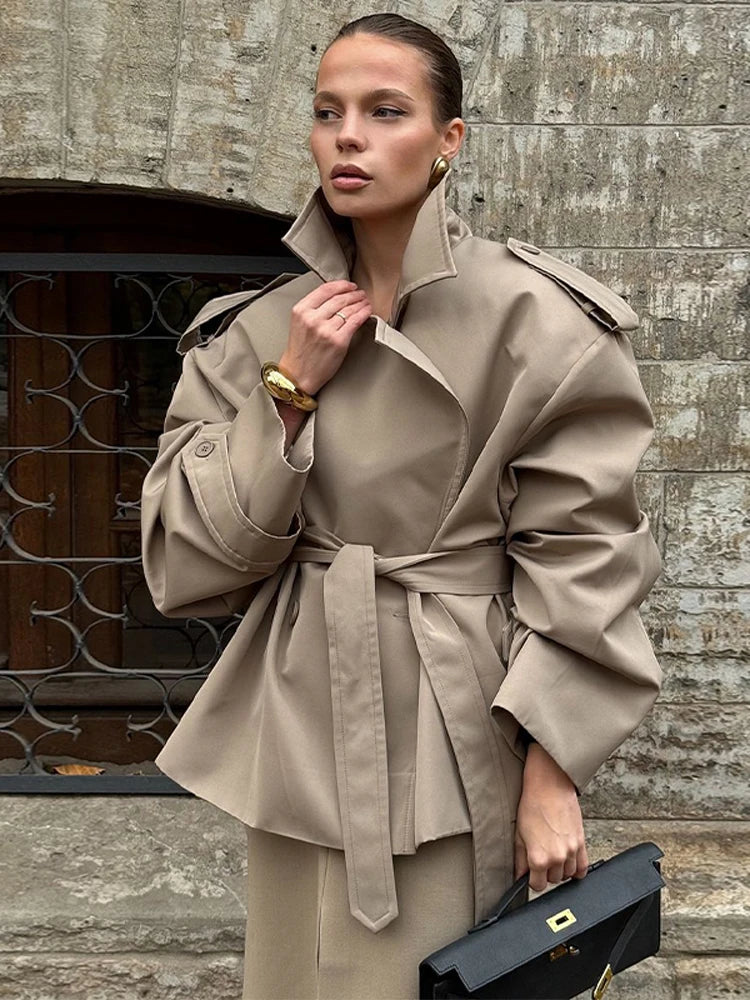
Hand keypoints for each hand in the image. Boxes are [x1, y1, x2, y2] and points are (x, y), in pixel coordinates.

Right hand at [279, 279, 371, 395]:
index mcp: (301, 311)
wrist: (298, 375)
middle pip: (339, 298)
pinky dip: (363, 314)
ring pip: (349, 309)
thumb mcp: (299, 324)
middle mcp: (312, 318)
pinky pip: (355, 321)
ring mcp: (326, 330)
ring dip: (360, 302)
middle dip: (354, 294)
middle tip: (360, 294)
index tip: (349, 285)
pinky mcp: (338, 341)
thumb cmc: (300, 353)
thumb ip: (313, 309)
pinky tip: (367, 311)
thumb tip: (334, 298)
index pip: (325, 289)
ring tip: (365, 302)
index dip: (341, 285)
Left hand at [514, 742, 588, 891]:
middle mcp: (557, 857)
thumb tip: (519, 876)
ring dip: (560, 869)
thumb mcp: (519, 834)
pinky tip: (568, 861)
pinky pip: (583, 868)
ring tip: (553, 854)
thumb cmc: (533, 805)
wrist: (549, 786)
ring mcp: (571, 851)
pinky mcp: (582, 843)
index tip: (531, 872)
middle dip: (546, 872)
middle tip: (541, 856)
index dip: (532, 879)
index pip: (537, 886)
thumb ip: (520, 859)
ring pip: (567, 875)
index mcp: (539, 858)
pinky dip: (576, 869)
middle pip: (553, 880)